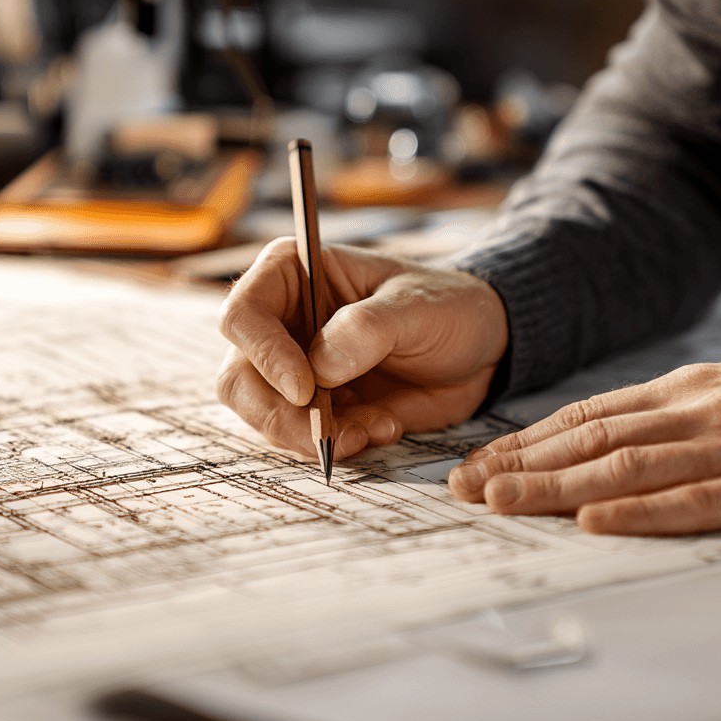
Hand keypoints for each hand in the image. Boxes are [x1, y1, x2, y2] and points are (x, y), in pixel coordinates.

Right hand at [217, 238, 507, 458]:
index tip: (306, 388)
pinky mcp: (316, 410)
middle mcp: (282, 323)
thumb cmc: (447, 307)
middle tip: (327, 434)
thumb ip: (367, 329)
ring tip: (372, 429)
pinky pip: (301, 439)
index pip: (242, 314)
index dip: (263, 355)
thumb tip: (318, 367)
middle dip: (280, 415)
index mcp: (293, 275)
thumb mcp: (417, 307)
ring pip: (264, 417)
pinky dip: (340, 445)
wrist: (481, 349)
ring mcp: (294, 370)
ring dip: (312, 437)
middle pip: (239, 379)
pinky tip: (383, 428)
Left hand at [448, 348, 720, 534]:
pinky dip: (638, 513)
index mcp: (687, 390)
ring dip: (555, 486)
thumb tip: (602, 438)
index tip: (477, 463)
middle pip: (590, 439)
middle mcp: (698, 412)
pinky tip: (592, 522)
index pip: (587, 415)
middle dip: (519, 464)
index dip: (526, 441)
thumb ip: (670, 413)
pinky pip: (695, 501)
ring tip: (501, 502)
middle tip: (462, 488)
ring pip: (626, 467)